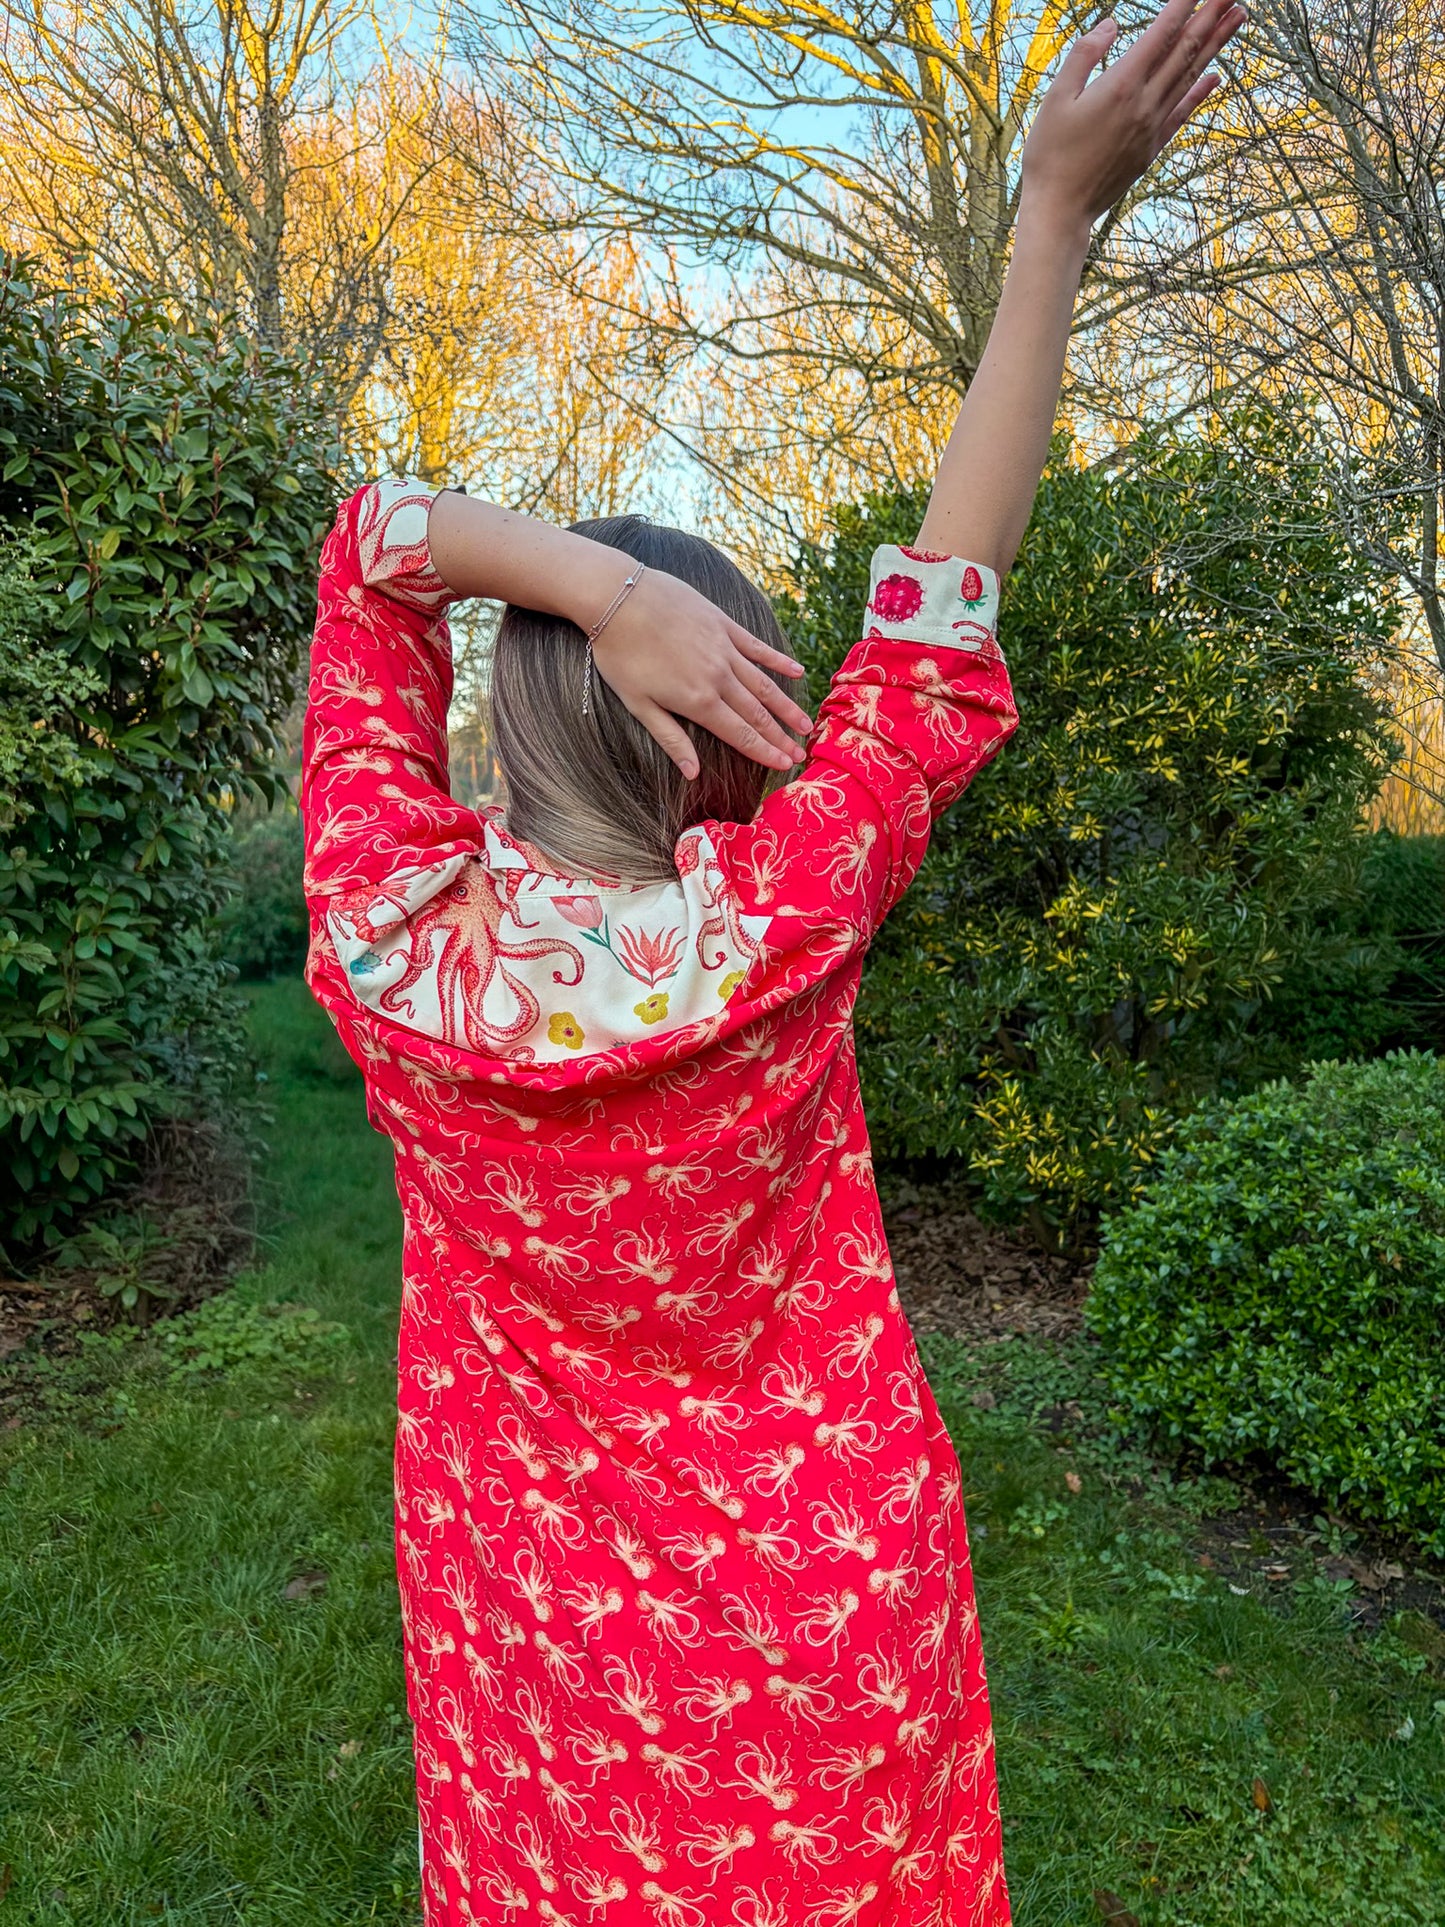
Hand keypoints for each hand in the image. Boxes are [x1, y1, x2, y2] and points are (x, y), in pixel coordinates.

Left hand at [590, 567, 811, 779]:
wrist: (617, 597)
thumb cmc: (620, 654)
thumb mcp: (638, 704)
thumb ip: (670, 739)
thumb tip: (692, 773)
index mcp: (698, 702)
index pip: (740, 734)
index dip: (765, 752)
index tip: (786, 765)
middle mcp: (719, 678)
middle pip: (757, 713)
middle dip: (781, 736)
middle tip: (801, 754)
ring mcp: (725, 649)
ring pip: (764, 684)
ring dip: (786, 706)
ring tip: (805, 723)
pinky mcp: (723, 624)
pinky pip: (757, 646)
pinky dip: (778, 660)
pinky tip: (796, 670)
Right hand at [1021, 0, 1245, 231]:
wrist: (1060, 210)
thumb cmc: (1049, 154)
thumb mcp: (1055, 99)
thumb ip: (1084, 56)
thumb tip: (1112, 24)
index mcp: (1121, 85)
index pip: (1162, 34)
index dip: (1184, 5)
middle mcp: (1144, 103)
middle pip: (1186, 50)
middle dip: (1212, 15)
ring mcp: (1152, 127)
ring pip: (1190, 76)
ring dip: (1217, 44)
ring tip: (1239, 16)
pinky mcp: (1150, 149)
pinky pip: (1181, 113)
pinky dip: (1200, 91)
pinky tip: (1215, 76)